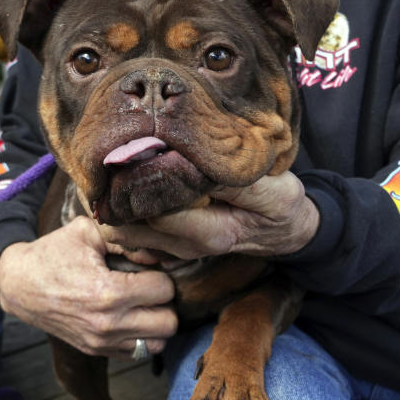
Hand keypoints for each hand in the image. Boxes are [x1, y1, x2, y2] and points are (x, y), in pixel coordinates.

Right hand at [0, 216, 177, 358]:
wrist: (19, 284)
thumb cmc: (54, 253)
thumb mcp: (87, 232)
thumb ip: (127, 240)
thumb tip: (159, 254)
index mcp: (107, 292)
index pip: (164, 290)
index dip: (161, 275)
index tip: (148, 269)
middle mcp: (107, 323)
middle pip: (168, 323)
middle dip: (165, 302)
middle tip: (150, 288)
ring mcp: (101, 342)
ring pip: (158, 343)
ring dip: (156, 323)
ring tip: (143, 305)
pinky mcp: (96, 351)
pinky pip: (137, 352)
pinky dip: (140, 336)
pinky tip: (129, 316)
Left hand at [98, 171, 318, 259]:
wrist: (286, 229)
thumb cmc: (281, 205)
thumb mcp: (275, 192)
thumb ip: (237, 184)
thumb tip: (197, 166)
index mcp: (211, 234)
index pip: (158, 213)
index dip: (143, 184)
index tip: (139, 151)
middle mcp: (187, 246)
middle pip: (131, 226)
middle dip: (119, 196)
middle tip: (113, 158)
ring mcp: (176, 248)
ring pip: (125, 231)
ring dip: (118, 204)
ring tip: (117, 169)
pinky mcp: (170, 242)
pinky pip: (132, 231)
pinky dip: (124, 211)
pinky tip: (128, 185)